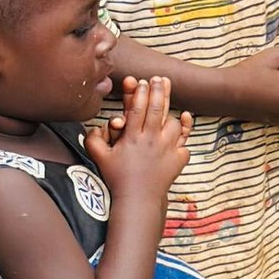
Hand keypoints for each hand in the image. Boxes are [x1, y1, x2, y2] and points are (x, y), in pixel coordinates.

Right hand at [88, 75, 191, 197]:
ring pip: (172, 122)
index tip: (140, 81)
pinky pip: (184, 138)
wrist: (139, 199)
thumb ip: (93, 139)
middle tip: (159, 79)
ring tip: (165, 100)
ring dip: (168, 111)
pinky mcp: (179, 158)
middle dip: (158, 91)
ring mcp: (168, 149)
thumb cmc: (118, 178)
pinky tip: (184, 116)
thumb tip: (96, 125)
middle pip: (157, 109)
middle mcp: (151, 141)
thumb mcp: (100, 158)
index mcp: (132, 138)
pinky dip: (184, 127)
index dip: (138, 93)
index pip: (136, 109)